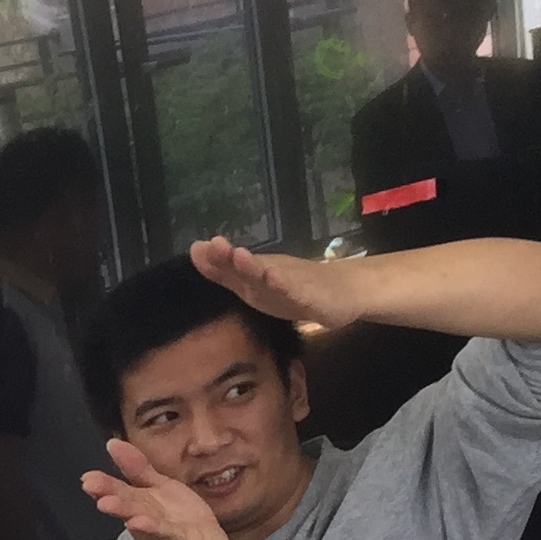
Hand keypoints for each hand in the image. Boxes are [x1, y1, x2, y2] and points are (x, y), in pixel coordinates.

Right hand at [79, 438, 231, 539]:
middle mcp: (146, 518)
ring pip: (142, 519)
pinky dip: (152, 528)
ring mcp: (163, 532)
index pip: (120, 492)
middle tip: (89, 486)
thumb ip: (136, 468)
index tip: (86, 478)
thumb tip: (112, 443)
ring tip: (106, 504)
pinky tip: (139, 522)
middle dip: (109, 496)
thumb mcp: (158, 487)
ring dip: (124, 512)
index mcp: (140, 503)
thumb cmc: (178, 518)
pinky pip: (167, 533)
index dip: (103, 485)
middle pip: (127, 505)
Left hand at [189, 237, 349, 327]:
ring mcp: (293, 282)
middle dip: (231, 257)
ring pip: (272, 275)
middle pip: (249, 266)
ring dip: (255, 266)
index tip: (197, 247)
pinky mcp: (312, 295)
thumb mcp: (254, 285)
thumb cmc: (294, 288)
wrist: (345, 290)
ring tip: (239, 256)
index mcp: (256, 274)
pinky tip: (275, 278)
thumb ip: (224, 272)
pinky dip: (286, 285)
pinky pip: (298, 290)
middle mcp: (272, 272)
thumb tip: (195, 250)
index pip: (232, 267)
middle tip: (215, 244)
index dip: (216, 259)